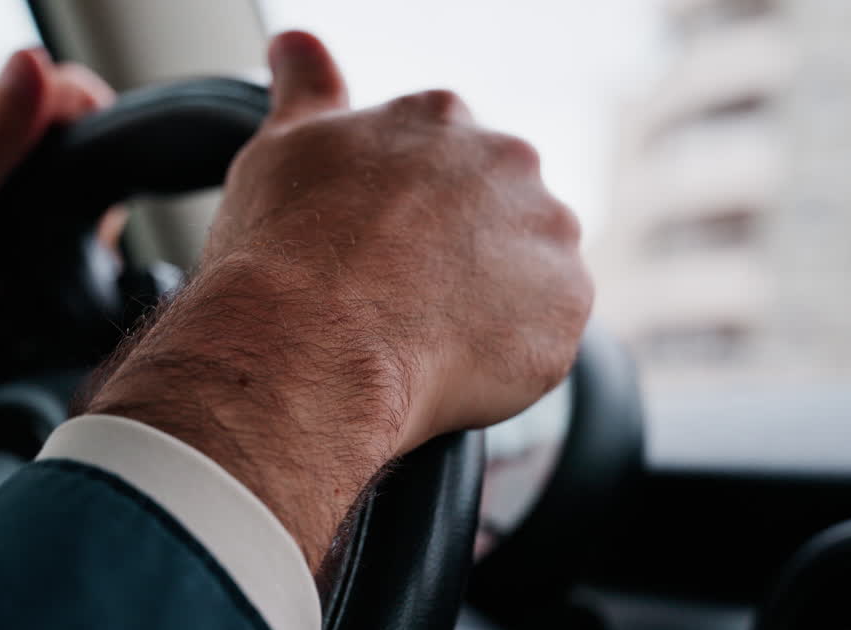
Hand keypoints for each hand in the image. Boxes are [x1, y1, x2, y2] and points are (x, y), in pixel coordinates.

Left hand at [0, 48, 113, 341]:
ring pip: (45, 159)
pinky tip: (42, 250)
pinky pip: (23, 190)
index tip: (114, 174)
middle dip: (95, 166)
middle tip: (99, 228)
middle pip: (61, 123)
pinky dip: (47, 215)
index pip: (62, 87)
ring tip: (81, 247)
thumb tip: (34, 62)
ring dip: (73, 195)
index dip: (102, 121)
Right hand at [88, 32, 591, 571]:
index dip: (408, 220)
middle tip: (399, 301)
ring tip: (421, 337)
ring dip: (490, 305)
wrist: (310, 341)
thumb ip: (307, 87)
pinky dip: (505, 358)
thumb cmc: (286, 249)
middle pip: (496, 216)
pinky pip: (544, 337)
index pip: (446, 166)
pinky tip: (448, 365)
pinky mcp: (566, 310)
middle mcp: (510, 161)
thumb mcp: (284, 146)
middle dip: (457, 258)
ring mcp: (547, 235)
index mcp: (443, 119)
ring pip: (528, 276)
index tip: (380, 253)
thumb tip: (295, 43)